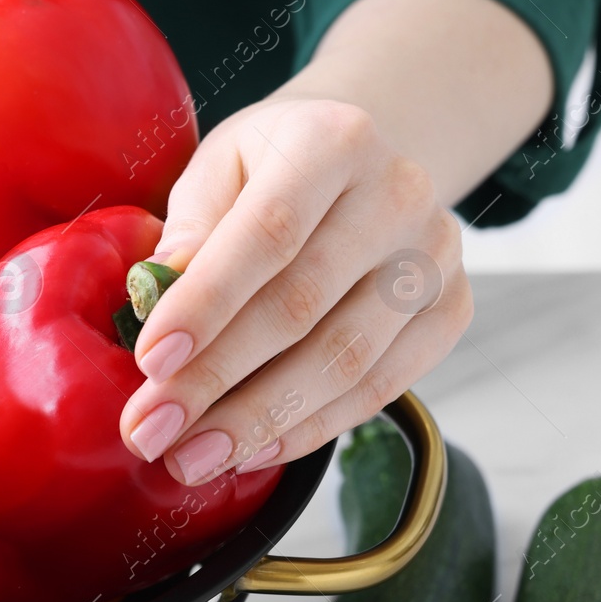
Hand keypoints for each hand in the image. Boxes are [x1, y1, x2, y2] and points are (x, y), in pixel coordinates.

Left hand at [118, 97, 470, 484]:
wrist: (355, 165)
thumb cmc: (267, 171)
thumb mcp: (216, 171)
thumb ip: (188, 230)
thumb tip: (155, 296)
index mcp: (335, 142)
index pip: (267, 233)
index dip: (206, 304)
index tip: (150, 363)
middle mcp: (400, 194)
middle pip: (302, 307)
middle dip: (216, 381)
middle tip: (150, 431)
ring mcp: (435, 257)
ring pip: (345, 360)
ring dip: (258, 422)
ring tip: (189, 460)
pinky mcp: (450, 311)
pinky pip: (379, 389)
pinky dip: (309, 429)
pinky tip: (249, 452)